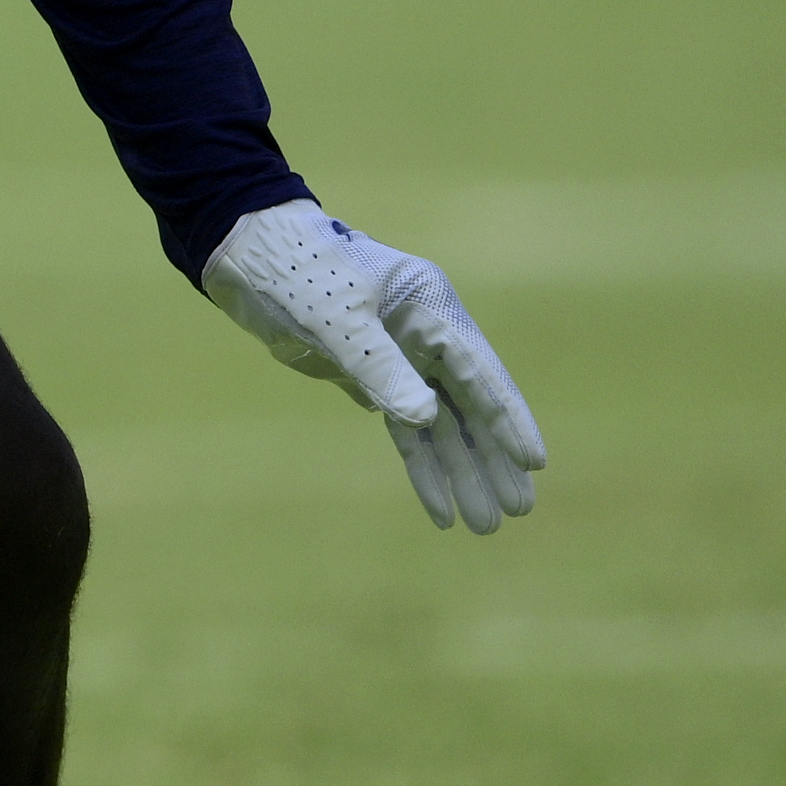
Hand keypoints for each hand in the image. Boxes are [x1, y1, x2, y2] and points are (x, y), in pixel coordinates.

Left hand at [197, 197, 546, 531]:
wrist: (251, 260)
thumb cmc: (300, 275)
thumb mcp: (338, 320)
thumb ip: (380, 368)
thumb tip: (426, 418)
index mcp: (430, 307)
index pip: (479, 372)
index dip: (507, 418)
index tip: (534, 461)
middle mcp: (426, 335)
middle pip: (469, 407)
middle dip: (493, 459)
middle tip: (519, 511)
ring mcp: (403, 359)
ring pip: (442, 427)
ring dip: (462, 474)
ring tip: (486, 524)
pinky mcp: (373, 379)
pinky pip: (406, 432)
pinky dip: (423, 468)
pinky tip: (440, 511)